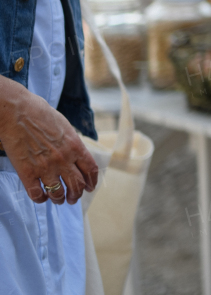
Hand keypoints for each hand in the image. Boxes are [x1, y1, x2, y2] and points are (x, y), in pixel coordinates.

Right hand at [0, 77, 97, 204]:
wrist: (17, 112)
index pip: (90, 169)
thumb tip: (75, 154)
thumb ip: (71, 143)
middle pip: (76, 185)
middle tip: (73, 198)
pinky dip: (40, 199)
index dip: (91, 181)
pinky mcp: (27, 173)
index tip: (90, 187)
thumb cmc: (40, 114)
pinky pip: (37, 194)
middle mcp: (64, 159)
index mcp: (75, 146)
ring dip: (59, 199)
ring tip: (58, 199)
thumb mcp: (65, 127)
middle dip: (76, 195)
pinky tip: (41, 197)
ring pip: (58, 192)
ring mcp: (45, 167)